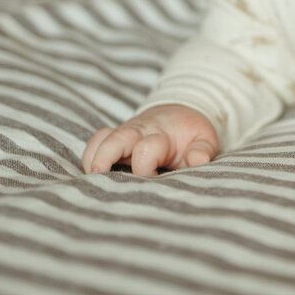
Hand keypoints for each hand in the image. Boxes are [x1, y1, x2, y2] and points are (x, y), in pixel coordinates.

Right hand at [82, 104, 218, 175]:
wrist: (181, 112)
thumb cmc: (191, 133)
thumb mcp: (205, 139)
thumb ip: (202, 151)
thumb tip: (198, 160)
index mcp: (161, 134)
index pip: (146, 150)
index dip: (145, 168)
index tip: (153, 180)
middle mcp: (138, 131)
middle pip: (115, 139)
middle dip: (105, 157)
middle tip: (98, 177)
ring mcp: (124, 134)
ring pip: (101, 139)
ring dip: (92, 158)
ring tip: (89, 181)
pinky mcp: (115, 138)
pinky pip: (96, 141)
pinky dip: (89, 155)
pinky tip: (90, 176)